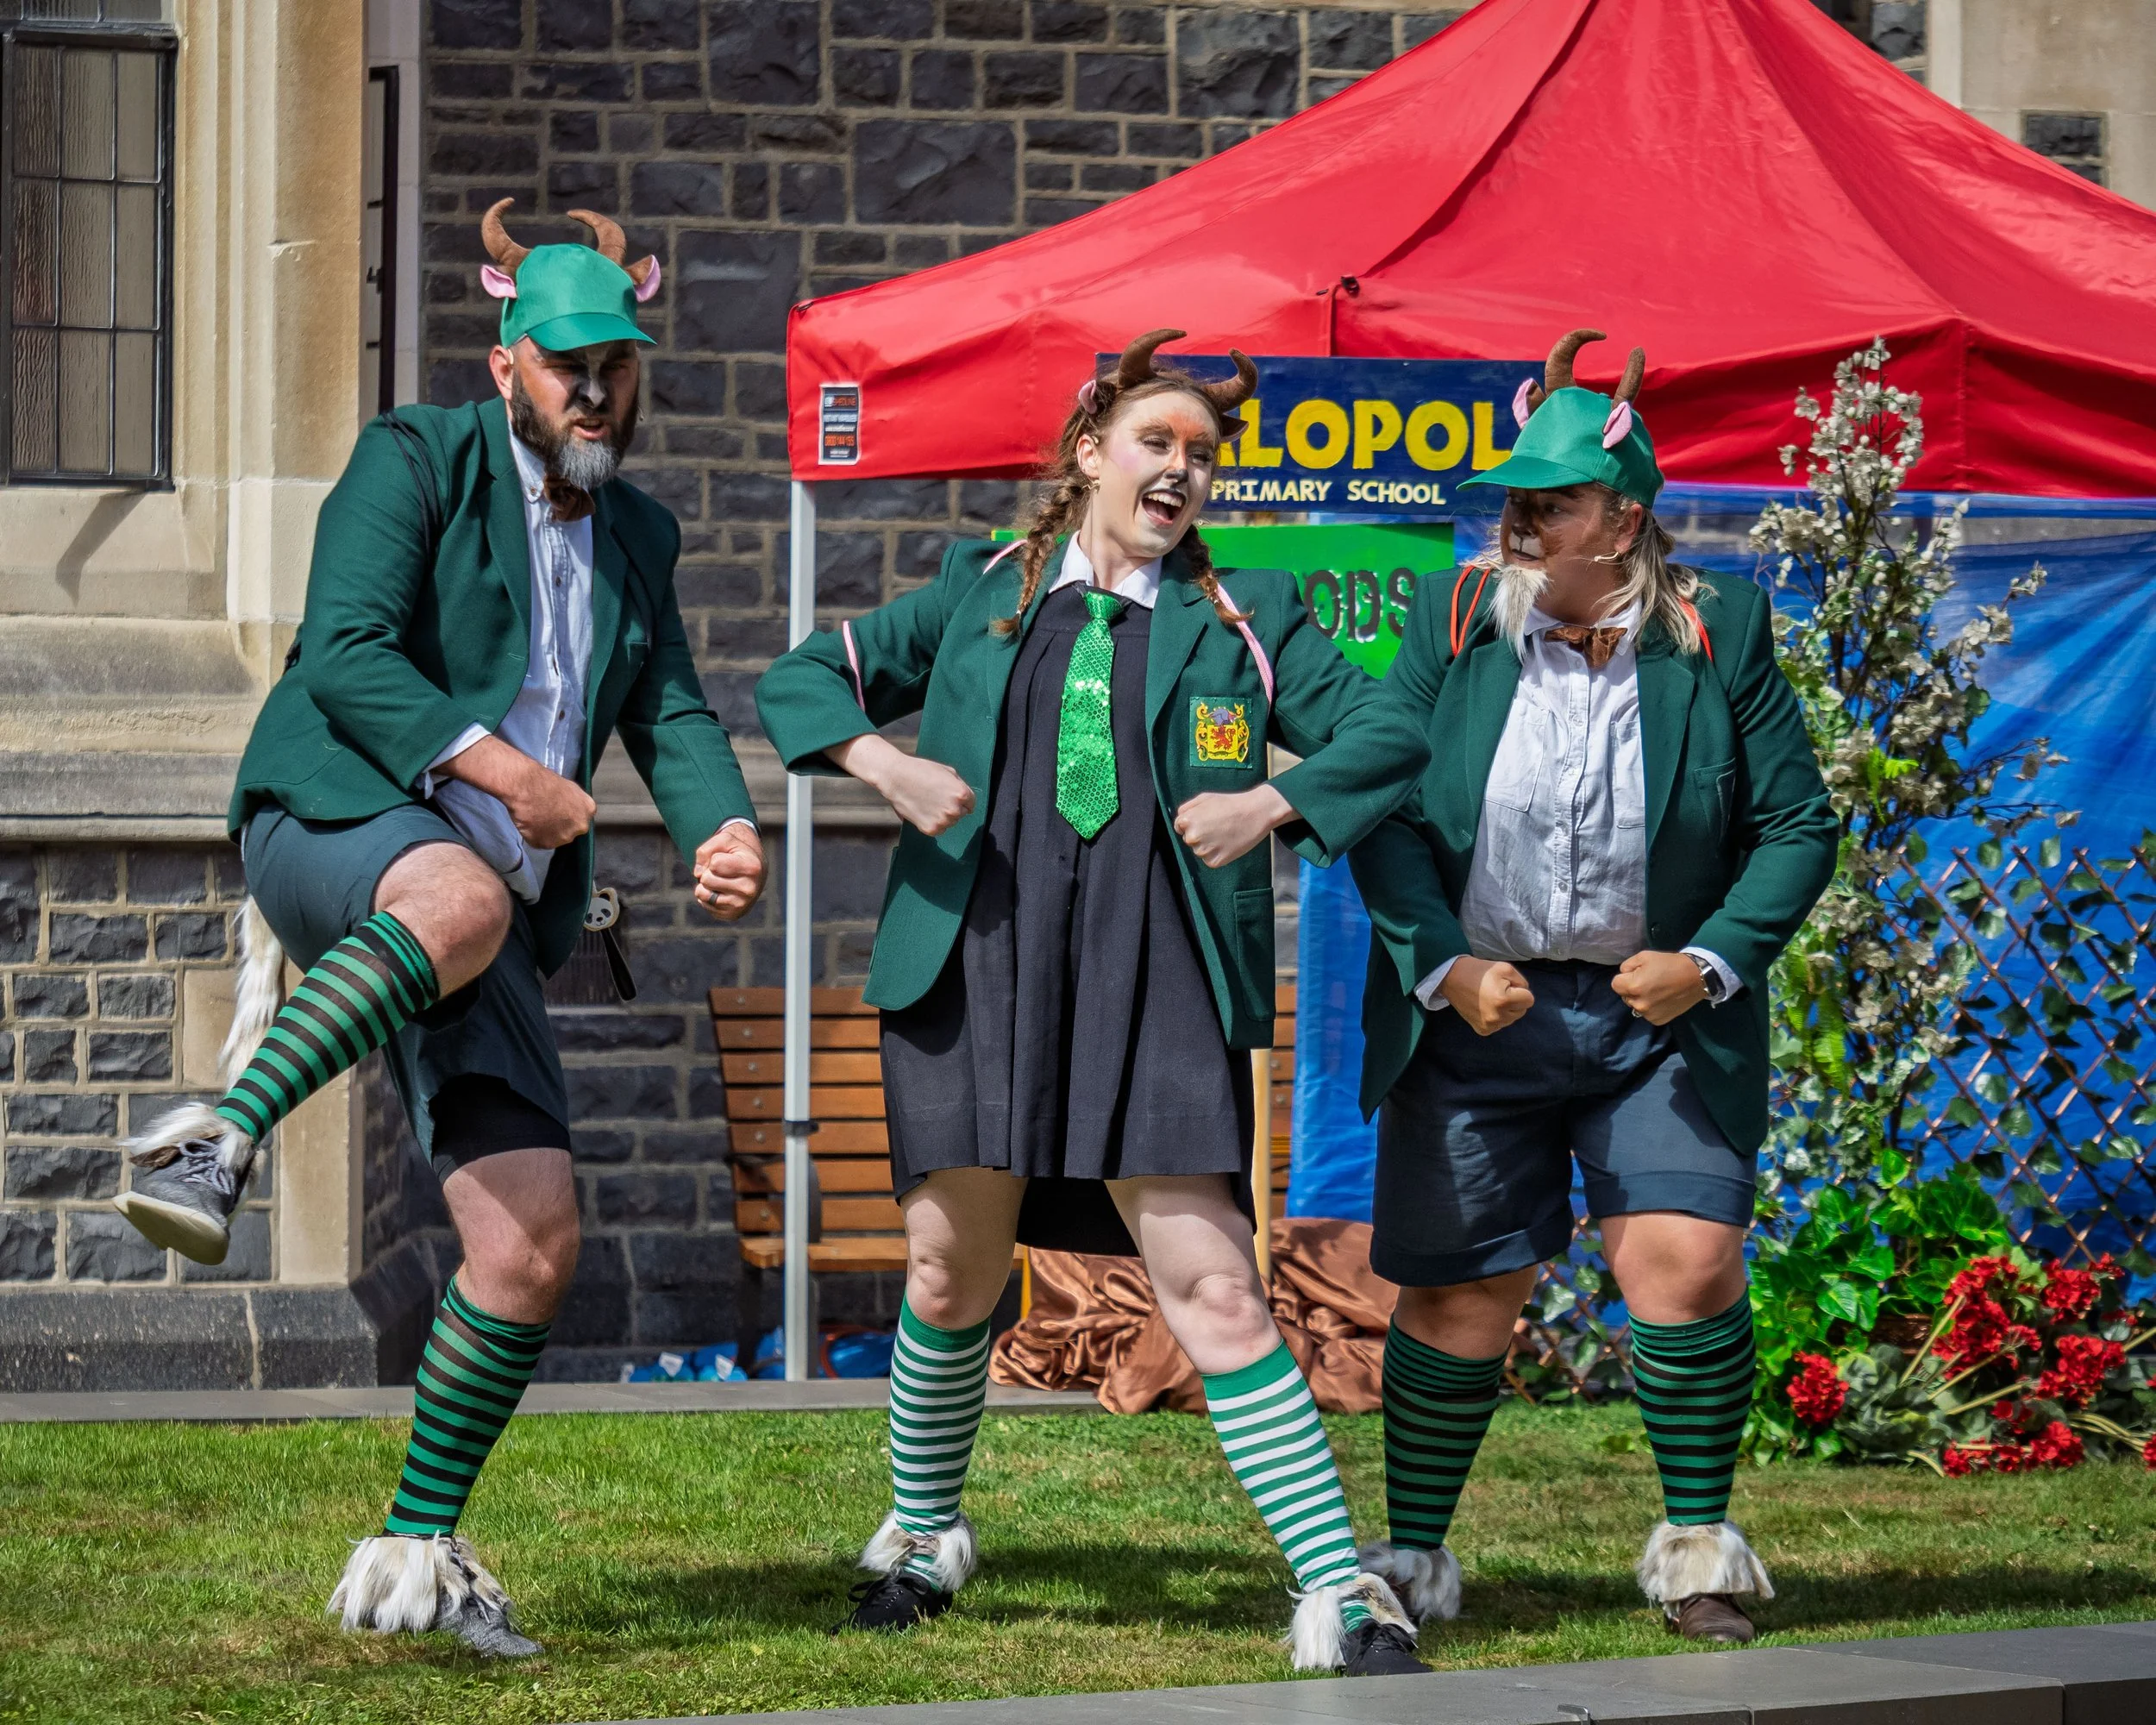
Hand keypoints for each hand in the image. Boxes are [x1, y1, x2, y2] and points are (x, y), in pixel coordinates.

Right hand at [439, 733, 594, 849]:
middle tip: (539, 813)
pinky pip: (539, 844)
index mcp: (588, 806)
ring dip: (542, 831)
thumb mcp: (559, 784)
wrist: (521, 782)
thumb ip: (565, 798)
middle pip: (569, 832)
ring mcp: (566, 834)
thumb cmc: (536, 777)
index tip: (553, 812)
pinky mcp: (548, 841)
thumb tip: (565, 802)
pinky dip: (531, 835)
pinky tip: (524, 820)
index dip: (564, 815)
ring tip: (529, 814)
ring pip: (553, 839)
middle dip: (555, 825)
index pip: (580, 819)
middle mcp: (582, 823)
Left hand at [694, 823, 764, 921]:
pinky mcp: (732, 915)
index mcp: (752, 868)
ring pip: (703, 894)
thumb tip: (697, 873)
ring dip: (705, 885)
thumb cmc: (737, 853)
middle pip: (706, 879)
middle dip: (708, 872)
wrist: (753, 872)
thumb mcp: (725, 840)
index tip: (727, 859)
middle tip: (722, 871)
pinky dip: (707, 896)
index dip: (715, 858)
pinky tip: (721, 891)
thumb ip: (706, 849)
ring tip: (719, 881)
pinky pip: (704, 904)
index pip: (715, 863)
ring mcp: (741, 905)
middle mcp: (749, 889)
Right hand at [828, 733, 974, 836]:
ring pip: (949, 822)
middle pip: (961, 814)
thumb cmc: (921, 770)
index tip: (948, 795)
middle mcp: (955, 809)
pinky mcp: (931, 829)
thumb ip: (960, 786)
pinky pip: (939, 829)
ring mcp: (943, 821)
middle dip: (951, 807)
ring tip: (927, 803)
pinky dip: (932, 822)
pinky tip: (922, 810)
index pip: (971, 804)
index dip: (960, 799)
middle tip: (935, 798)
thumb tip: (967, 800)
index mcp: (962, 794)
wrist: (895, 777)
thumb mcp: (947, 772)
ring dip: (942, 816)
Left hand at [1173, 784, 1293, 868]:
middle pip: (1189, 840)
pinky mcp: (1215, 861)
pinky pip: (1210, 861)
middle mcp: (1192, 837)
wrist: (1255, 813)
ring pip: (1200, 851)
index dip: (1193, 824)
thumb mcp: (1204, 798)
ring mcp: (1204, 850)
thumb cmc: (1230, 803)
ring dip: (1209, 846)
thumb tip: (1178, 822)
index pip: (1180, 828)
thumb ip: (1186, 808)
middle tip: (1218, 827)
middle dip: (1200, 835)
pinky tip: (1227, 843)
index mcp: (1187, 820)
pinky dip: (1217, 855)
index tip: (1207, 821)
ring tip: (1224, 834)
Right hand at [1439, 956, 1534, 1035]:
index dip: (1520, 990)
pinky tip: (1486, 1007)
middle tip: (1498, 991)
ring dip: (1506, 1010)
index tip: (1506, 985)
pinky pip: (1500, 1025)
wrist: (1452, 978)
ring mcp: (1489, 1026)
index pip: (1529, 1000)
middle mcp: (1497, 1017)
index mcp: (1504, 1000)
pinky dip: (1496, 1017)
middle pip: (1522, 1011)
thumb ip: (1522, 982)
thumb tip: (1525, 996)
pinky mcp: (1483, 1030)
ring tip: (1491, 999)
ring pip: (1511, 1019)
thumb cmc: (1479, 971)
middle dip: (1514, 1001)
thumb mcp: (1505, 968)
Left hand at [1612, 950, 1707, 1024]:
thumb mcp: (1644, 956)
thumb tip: (1623, 975)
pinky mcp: (1658, 1020)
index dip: (1625, 977)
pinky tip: (1663, 999)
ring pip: (1636, 1006)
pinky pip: (1647, 1014)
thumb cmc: (1669, 964)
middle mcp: (1639, 1004)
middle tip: (1649, 981)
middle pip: (1625, 996)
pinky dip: (1651, 1008)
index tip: (1638, 974)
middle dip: (1632, 989)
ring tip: (1657, 990)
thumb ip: (1627, 966)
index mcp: (1634, 986)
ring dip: (1641, 999)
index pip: (1615, 984)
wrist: (1696, 977)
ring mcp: (1649, 1014)